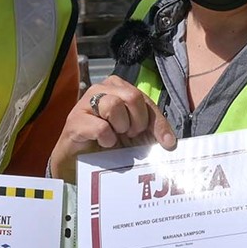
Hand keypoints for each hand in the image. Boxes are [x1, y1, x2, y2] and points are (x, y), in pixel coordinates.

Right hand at [48, 77, 177, 182]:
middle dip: (138, 121)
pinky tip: (103, 143)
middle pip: (132, 96)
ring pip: (114, 105)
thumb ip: (152, 130)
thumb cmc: (108, 142)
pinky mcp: (75, 121)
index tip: (167, 142)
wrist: (80, 161)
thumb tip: (170, 142)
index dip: (157, 122)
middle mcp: (101, 88)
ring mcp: (85, 102)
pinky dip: (107, 139)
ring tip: (116, 136)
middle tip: (131, 134)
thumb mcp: (136, 135)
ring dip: (120, 127)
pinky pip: (101, 127)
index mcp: (118, 87)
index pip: (144, 98)